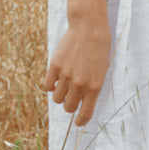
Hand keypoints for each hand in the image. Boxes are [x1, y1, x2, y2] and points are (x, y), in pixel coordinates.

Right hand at [44, 12, 111, 126]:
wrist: (89, 26)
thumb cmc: (98, 49)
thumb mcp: (101, 72)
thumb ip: (91, 89)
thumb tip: (78, 104)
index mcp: (95, 87)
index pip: (85, 114)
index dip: (80, 121)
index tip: (77, 122)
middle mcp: (80, 84)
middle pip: (68, 107)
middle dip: (70, 105)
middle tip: (72, 96)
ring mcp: (66, 75)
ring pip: (57, 98)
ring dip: (60, 95)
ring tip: (64, 85)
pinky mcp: (55, 66)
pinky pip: (47, 86)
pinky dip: (50, 86)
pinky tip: (55, 80)